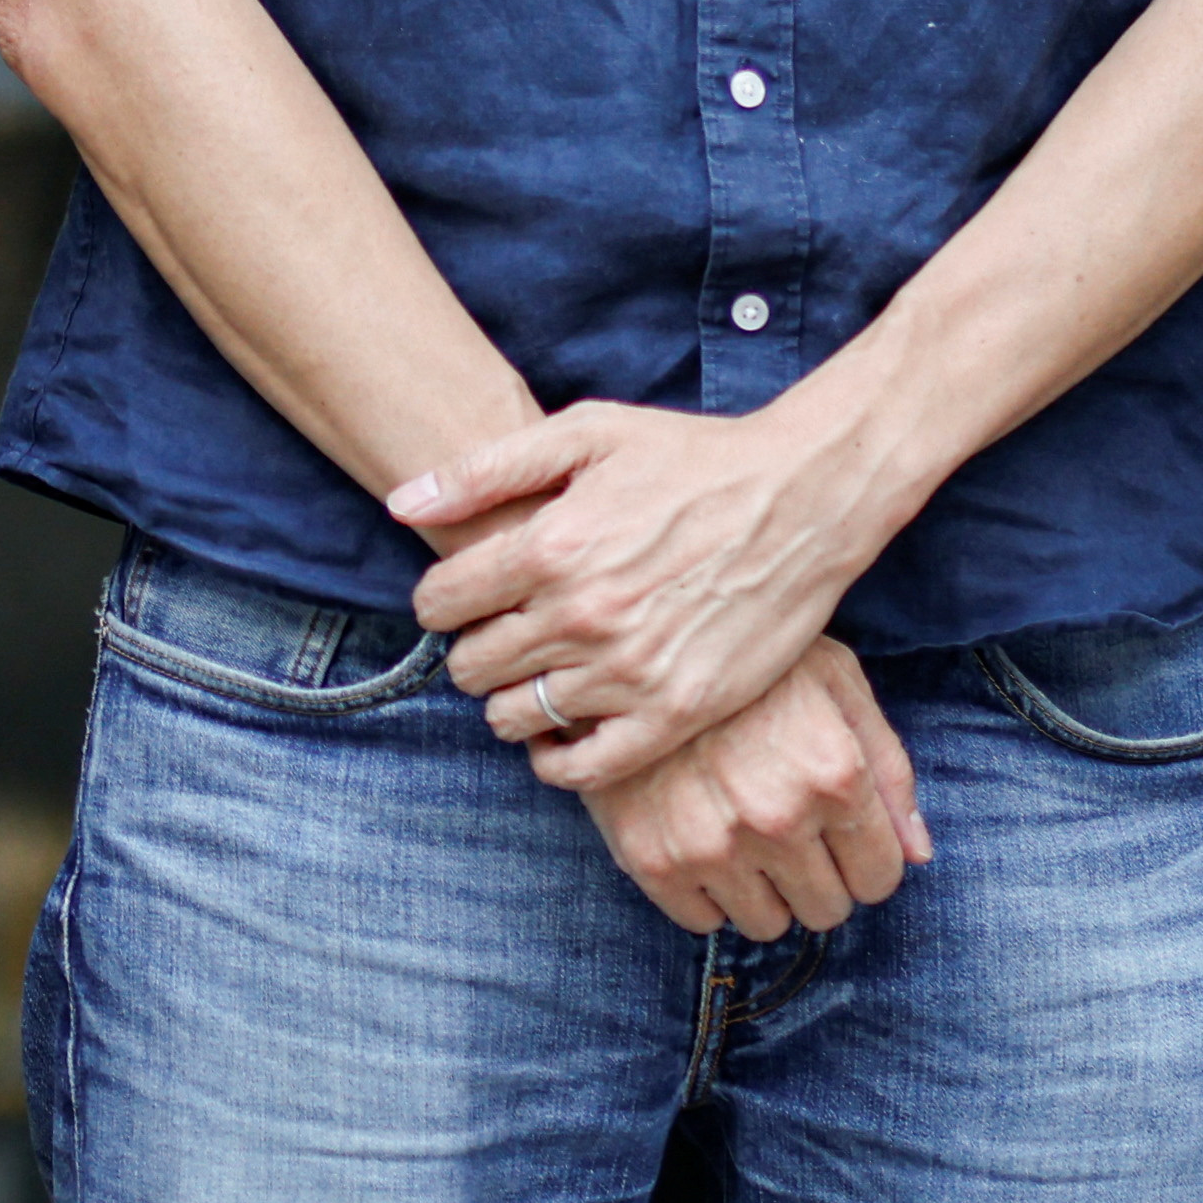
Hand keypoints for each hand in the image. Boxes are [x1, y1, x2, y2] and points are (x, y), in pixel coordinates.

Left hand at [391, 385, 928, 793]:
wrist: (802, 499)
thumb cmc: (691, 459)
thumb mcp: (586, 434)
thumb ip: (485, 470)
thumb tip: (400, 502)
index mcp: (552, 545)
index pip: (440, 604)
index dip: (439, 603)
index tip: (462, 599)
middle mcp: (582, 615)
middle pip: (471, 666)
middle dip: (472, 650)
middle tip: (502, 635)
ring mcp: (630, 671)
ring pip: (515, 717)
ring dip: (511, 700)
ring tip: (536, 675)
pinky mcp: (676, 713)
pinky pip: (582, 768)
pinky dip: (556, 759)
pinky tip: (562, 731)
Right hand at [581, 640, 932, 938]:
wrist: (634, 642)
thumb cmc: (750, 659)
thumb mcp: (836, 683)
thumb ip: (888, 768)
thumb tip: (918, 852)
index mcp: (834, 773)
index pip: (880, 878)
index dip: (866, 858)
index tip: (840, 835)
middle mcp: (777, 818)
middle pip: (826, 910)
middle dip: (818, 877)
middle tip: (789, 832)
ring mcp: (711, 844)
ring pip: (767, 924)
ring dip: (763, 890)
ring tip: (742, 833)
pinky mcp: (651, 858)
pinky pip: (702, 921)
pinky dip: (705, 892)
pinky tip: (698, 837)